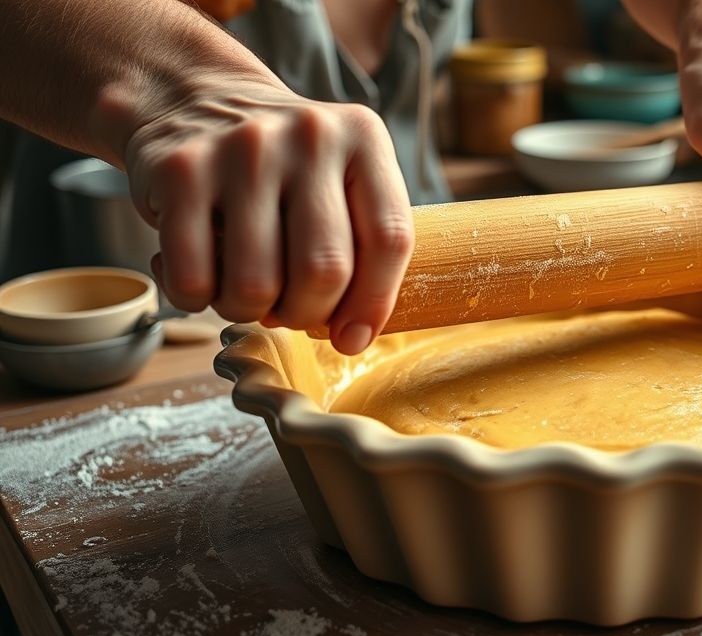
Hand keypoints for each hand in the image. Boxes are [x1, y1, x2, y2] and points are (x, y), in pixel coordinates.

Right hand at [124, 77, 412, 354]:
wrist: (194, 98)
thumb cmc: (283, 167)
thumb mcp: (340, 179)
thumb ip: (362, 245)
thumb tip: (351, 337)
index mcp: (362, 139)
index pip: (389, 240)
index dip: (373, 305)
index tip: (352, 338)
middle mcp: (308, 136)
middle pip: (324, 272)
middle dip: (306, 314)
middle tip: (290, 308)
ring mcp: (242, 150)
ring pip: (257, 286)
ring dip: (249, 311)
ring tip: (246, 287)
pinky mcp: (180, 170)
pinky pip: (193, 279)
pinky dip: (197, 299)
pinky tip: (201, 273)